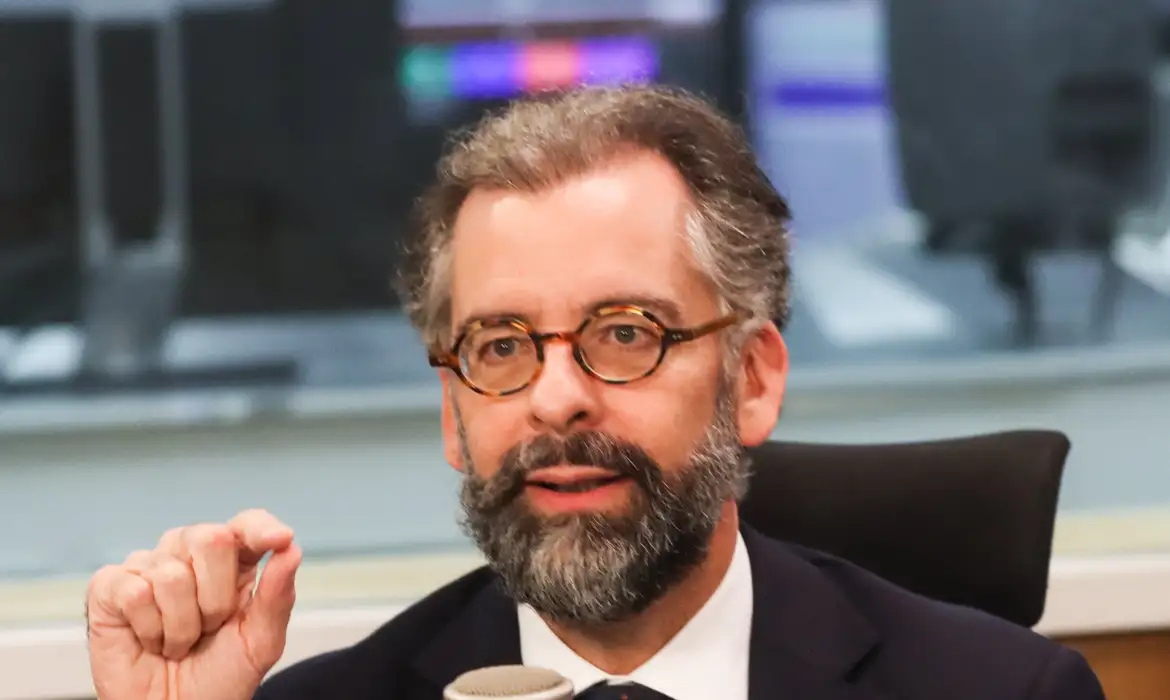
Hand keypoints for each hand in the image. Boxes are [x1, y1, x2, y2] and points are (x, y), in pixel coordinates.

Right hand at [86, 509, 302, 699]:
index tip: (279, 539)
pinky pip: (135, 591)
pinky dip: (149, 628)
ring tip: (178, 642)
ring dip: (181, 625)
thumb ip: (277, 596)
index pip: (246, 524)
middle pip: (210, 538)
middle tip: (208, 628)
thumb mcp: (259, 643)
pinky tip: (149, 640)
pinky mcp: (109, 586)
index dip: (260, 527)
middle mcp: (188, 554)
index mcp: (231, 562)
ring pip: (172, 574)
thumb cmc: (217, 678)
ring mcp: (147, 566)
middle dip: (216, 597)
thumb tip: (291, 549)